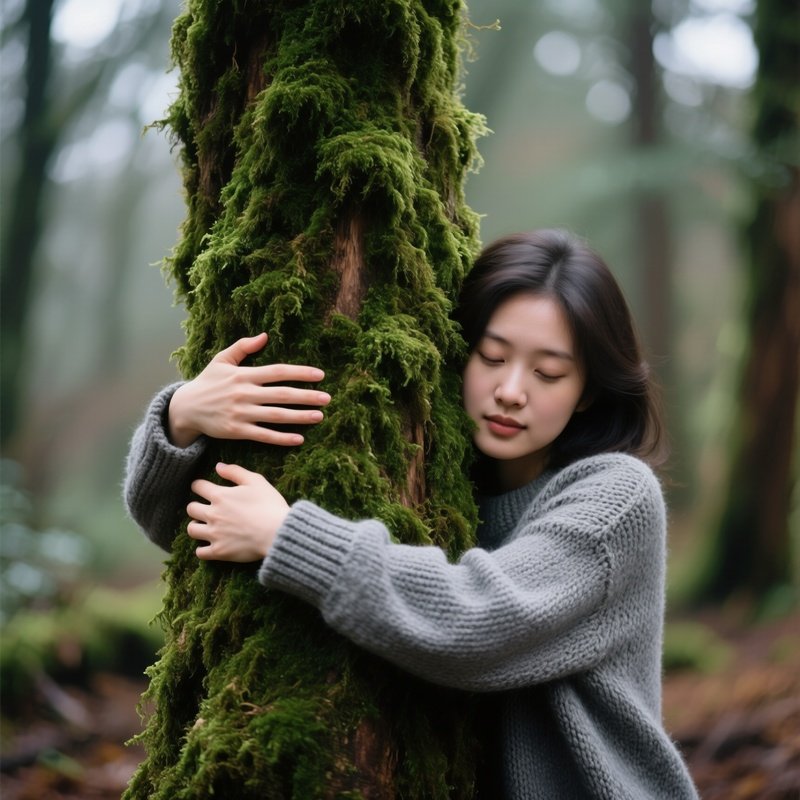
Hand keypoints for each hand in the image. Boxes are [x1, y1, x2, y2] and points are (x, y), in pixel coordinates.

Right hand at [168, 333, 330, 447]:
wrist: (185, 408)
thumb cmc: (207, 382)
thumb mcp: (221, 360)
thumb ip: (243, 347)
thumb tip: (265, 335)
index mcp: (243, 375)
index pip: (277, 372)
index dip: (300, 373)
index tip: (320, 375)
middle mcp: (244, 393)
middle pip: (282, 395)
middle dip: (307, 396)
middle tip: (328, 398)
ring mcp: (241, 413)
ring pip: (276, 416)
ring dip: (300, 417)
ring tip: (320, 416)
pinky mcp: (237, 431)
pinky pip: (263, 435)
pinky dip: (282, 438)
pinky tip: (299, 438)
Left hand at [186, 462, 288, 561]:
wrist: (277, 532)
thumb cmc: (269, 505)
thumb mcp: (256, 481)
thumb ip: (235, 471)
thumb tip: (218, 466)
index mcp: (220, 496)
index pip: (197, 486)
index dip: (199, 486)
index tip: (203, 488)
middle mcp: (212, 514)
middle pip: (190, 508)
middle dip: (196, 506)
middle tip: (206, 508)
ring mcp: (214, 534)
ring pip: (191, 530)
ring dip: (196, 526)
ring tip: (206, 526)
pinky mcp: (219, 551)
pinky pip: (200, 552)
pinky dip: (203, 549)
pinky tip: (210, 545)